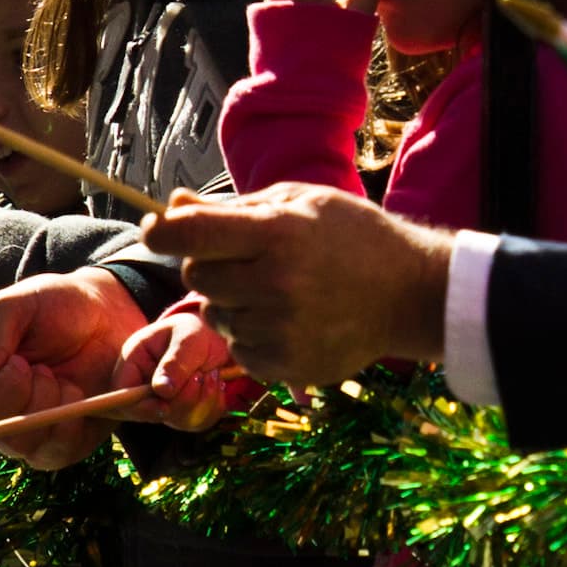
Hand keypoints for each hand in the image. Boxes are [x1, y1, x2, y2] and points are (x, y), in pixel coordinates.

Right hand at [0, 268, 146, 466]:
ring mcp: (19, 433)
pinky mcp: (58, 446)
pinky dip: (69, 418)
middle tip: (28, 363)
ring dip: (40, 403)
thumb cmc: (52, 307)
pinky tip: (76, 392)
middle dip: (4, 394)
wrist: (107, 316)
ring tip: (53, 372)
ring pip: (15, 442)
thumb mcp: (15, 306)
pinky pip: (54, 451)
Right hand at [114, 307, 240, 431]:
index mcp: (134, 360)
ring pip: (177, 419)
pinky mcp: (182, 411)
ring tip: (210, 374)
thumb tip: (161, 390)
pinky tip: (214, 384)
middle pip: (151, 412)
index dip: (140, 407)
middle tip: (202, 375)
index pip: (122, 393)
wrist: (216, 338)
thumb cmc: (196, 331)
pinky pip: (196, 422)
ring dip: (201, 400)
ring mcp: (162, 401)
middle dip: (183, 399)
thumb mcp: (188, 339)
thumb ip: (174, 362)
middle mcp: (143, 384)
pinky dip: (211, 406)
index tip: (165, 407)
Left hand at [138, 184, 453, 386]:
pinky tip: (287, 318)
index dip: (162, 231)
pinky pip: (238, 348)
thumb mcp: (298, 201)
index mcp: (277, 234)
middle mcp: (275, 284)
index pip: (190, 235)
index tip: (157, 229)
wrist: (409, 294)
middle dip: (209, 263)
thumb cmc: (351, 236)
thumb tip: (172, 208)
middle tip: (248, 258)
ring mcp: (280, 330)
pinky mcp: (286, 365)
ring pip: (214, 315)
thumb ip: (232, 207)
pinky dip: (251, 334)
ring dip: (232, 301)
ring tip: (278, 289)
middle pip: (195, 276)